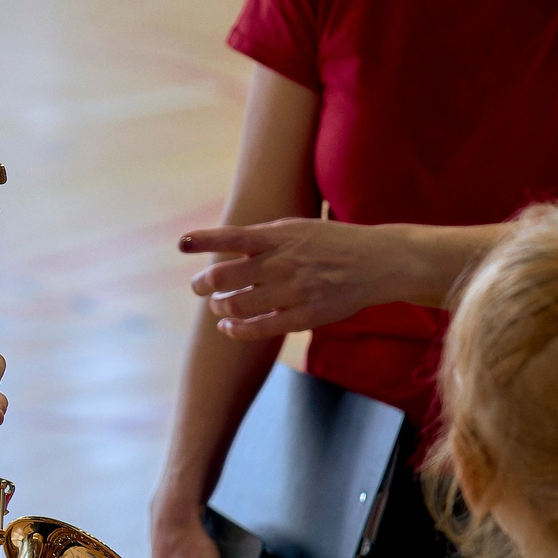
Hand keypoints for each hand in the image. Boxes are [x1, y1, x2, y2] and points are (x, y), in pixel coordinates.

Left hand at [180, 219, 410, 339]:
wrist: (376, 262)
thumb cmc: (332, 243)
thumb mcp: (297, 228)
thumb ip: (262, 238)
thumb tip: (225, 246)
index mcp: (278, 236)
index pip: (231, 237)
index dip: (202, 240)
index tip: (181, 244)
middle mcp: (281, 263)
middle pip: (223, 277)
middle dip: (202, 284)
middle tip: (197, 287)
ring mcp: (292, 291)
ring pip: (235, 306)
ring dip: (219, 307)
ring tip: (217, 305)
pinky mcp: (303, 316)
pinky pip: (258, 329)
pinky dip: (235, 330)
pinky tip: (227, 327)